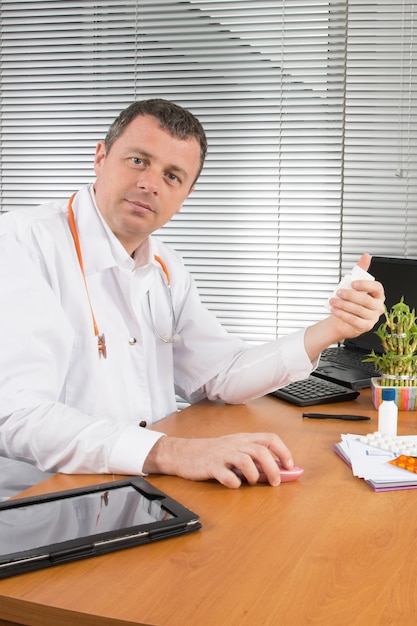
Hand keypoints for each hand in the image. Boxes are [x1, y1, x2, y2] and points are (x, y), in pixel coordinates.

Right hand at [143, 432, 294, 487]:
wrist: (184, 453)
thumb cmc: (212, 453)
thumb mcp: (234, 450)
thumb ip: (253, 459)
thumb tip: (275, 472)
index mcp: (243, 439)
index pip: (270, 439)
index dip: (283, 452)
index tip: (290, 466)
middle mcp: (235, 444)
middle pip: (261, 452)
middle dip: (273, 469)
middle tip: (275, 482)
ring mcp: (223, 454)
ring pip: (246, 460)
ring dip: (255, 475)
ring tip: (252, 482)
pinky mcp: (211, 466)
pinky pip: (227, 476)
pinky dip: (234, 483)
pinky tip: (234, 485)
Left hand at [304, 253, 384, 360]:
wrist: (344, 318)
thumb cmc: (352, 300)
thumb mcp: (356, 284)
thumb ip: (361, 270)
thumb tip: (366, 256)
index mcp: (378, 295)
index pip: (377, 288)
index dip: (366, 285)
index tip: (353, 283)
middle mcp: (378, 306)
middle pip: (366, 300)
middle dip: (350, 295)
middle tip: (338, 292)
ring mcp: (373, 318)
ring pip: (358, 310)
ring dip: (343, 305)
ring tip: (333, 301)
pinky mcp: (365, 327)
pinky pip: (354, 320)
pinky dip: (342, 314)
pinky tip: (335, 310)